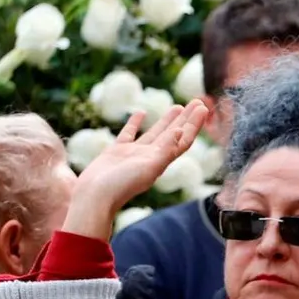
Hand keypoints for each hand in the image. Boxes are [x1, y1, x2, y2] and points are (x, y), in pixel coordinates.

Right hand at [62, 101, 209, 240]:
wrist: (94, 196)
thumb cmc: (121, 185)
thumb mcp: (148, 167)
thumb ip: (164, 150)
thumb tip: (180, 132)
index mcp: (161, 161)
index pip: (183, 139)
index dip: (194, 124)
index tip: (203, 108)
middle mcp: (150, 157)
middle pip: (173, 134)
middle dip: (186, 119)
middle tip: (198, 101)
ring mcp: (134, 154)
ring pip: (155, 133)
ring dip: (167, 120)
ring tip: (178, 106)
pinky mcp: (117, 152)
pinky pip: (129, 134)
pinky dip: (135, 123)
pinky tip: (141, 113)